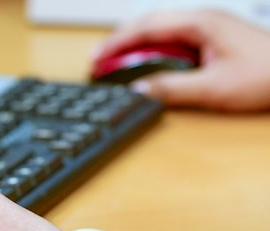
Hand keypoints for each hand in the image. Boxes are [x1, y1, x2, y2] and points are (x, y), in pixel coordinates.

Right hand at [93, 10, 269, 111]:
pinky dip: (152, 53)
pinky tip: (145, 66)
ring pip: (160, 33)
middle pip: (149, 26)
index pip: (146, 28)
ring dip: (135, 48)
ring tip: (114, 64)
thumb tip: (140, 90)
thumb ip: (173, 88)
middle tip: (98, 61)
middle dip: (120, 43)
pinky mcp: (212, 43)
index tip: (97, 58)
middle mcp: (202, 22)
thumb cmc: (268, 74)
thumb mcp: (214, 87)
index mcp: (200, 24)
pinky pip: (173, 42)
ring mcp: (207, 31)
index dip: (117, 43)